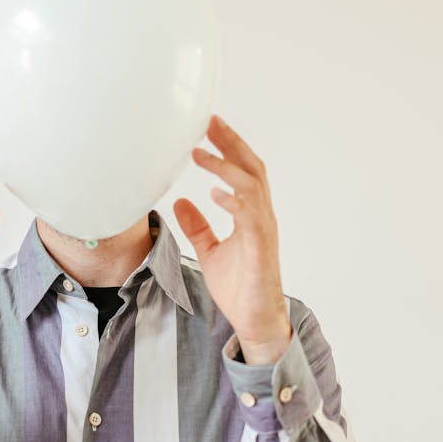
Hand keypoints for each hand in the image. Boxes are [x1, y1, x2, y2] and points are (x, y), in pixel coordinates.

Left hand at [173, 114, 291, 363]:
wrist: (255, 320)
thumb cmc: (239, 286)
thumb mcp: (210, 251)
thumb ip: (198, 226)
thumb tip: (179, 201)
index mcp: (251, 213)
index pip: (243, 170)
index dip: (229, 146)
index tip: (209, 125)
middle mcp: (261, 216)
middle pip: (251, 168)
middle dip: (231, 143)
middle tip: (209, 121)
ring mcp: (263, 231)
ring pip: (251, 187)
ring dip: (226, 168)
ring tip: (201, 154)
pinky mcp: (260, 250)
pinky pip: (250, 218)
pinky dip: (233, 202)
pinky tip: (214, 192)